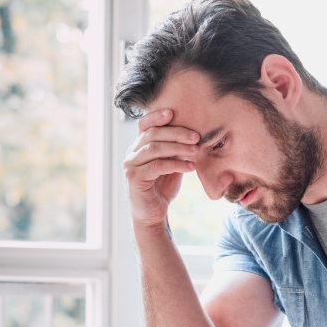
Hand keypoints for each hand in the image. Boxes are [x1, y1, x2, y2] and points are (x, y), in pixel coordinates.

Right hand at [123, 109, 199, 228]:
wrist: (152, 214)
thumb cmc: (162, 188)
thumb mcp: (172, 165)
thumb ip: (176, 150)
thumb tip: (194, 135)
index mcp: (139, 147)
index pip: (144, 125)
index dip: (156, 116)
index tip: (173, 112)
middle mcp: (132, 154)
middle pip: (152, 134)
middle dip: (176, 133)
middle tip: (196, 136)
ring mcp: (130, 165)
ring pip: (154, 148)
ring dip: (178, 148)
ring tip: (196, 151)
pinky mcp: (134, 178)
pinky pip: (157, 166)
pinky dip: (176, 164)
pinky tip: (191, 167)